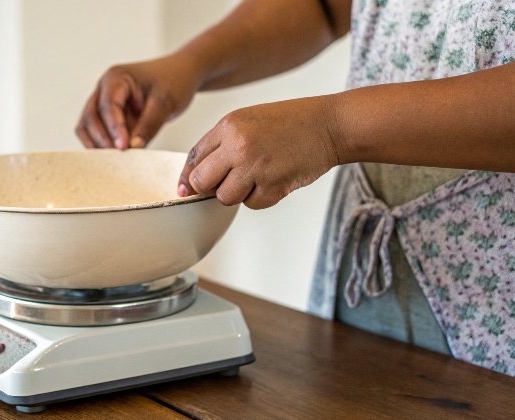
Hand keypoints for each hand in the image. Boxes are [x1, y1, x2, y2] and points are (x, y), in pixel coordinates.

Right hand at [76, 55, 201, 148]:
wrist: (180, 75)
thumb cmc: (173, 81)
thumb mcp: (165, 102)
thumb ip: (149, 124)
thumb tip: (133, 147)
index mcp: (116, 78)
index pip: (108, 105)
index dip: (114, 127)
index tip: (123, 146)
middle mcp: (104, 89)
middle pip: (90, 116)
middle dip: (102, 137)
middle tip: (117, 155)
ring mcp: (103, 102)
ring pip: (87, 125)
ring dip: (97, 142)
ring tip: (114, 159)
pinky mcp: (108, 116)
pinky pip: (95, 132)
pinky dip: (100, 144)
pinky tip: (114, 156)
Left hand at [177, 97, 341, 208]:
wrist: (329, 125)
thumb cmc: (291, 122)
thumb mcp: (249, 120)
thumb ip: (223, 143)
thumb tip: (195, 177)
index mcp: (229, 125)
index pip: (194, 157)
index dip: (188, 176)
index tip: (185, 189)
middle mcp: (238, 145)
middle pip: (202, 182)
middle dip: (210, 187)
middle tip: (227, 182)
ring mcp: (255, 166)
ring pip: (225, 197)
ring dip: (238, 194)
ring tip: (257, 176)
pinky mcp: (273, 185)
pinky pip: (252, 204)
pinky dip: (260, 198)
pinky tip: (274, 179)